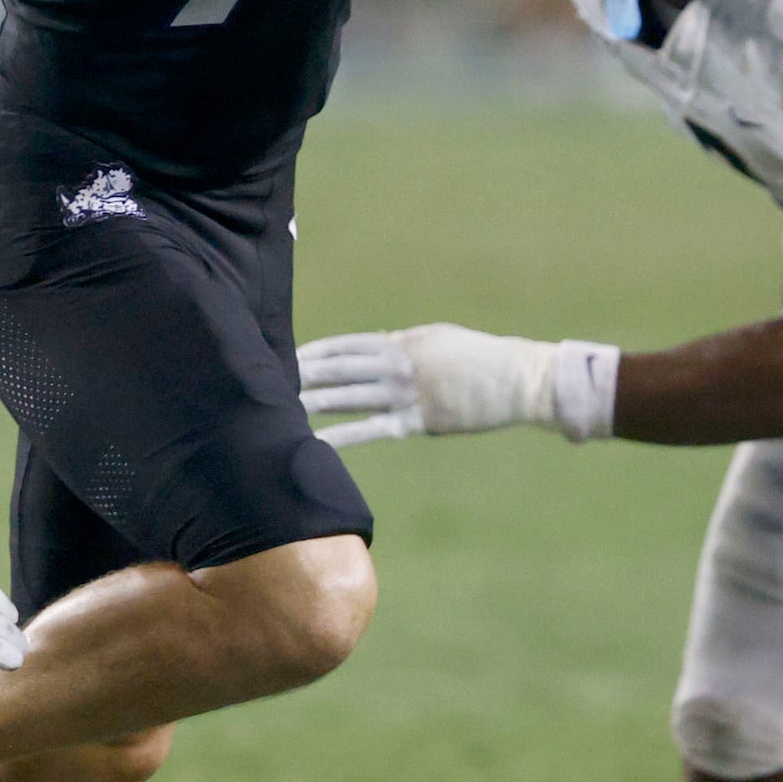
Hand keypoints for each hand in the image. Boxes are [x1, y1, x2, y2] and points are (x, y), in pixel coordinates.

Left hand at [299, 325, 617, 445]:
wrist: (520, 379)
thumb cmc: (480, 357)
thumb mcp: (436, 340)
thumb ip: (400, 345)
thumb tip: (369, 354)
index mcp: (398, 342)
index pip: (341, 347)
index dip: (309, 354)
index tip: (280, 359)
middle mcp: (395, 364)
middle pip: (335, 370)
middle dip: (299, 377)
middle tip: (261, 384)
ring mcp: (405, 393)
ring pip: (346, 398)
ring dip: (310, 404)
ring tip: (277, 412)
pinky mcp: (418, 421)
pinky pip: (371, 429)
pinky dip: (341, 436)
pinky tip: (316, 442)